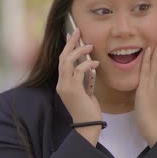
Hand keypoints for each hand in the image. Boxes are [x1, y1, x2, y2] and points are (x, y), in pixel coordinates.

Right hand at [56, 28, 101, 144]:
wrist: (88, 126)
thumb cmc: (88, 110)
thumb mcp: (86, 92)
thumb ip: (84, 80)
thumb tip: (88, 66)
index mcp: (63, 84)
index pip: (63, 61)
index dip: (67, 47)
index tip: (72, 36)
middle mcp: (61, 84)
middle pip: (62, 58)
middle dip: (70, 43)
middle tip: (78, 31)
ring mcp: (65, 87)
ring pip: (67, 62)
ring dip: (78, 51)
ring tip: (89, 45)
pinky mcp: (73, 90)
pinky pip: (78, 71)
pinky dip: (86, 64)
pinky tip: (95, 62)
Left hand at [135, 23, 156, 146]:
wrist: (154, 130)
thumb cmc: (149, 118)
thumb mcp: (145, 99)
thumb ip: (145, 90)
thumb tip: (142, 84)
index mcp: (154, 82)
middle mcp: (155, 80)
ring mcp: (152, 84)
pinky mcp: (146, 89)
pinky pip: (148, 72)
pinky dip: (149, 60)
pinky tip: (149, 49)